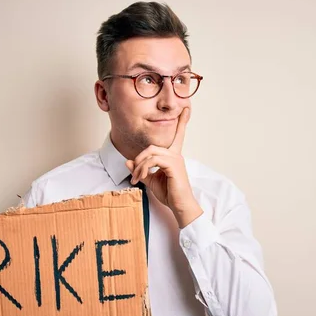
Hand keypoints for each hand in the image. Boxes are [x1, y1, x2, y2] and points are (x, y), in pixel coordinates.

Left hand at [126, 107, 202, 227]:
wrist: (180, 206)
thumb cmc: (169, 194)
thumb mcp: (151, 181)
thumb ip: (141, 170)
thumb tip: (128, 161)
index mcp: (173, 156)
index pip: (178, 135)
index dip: (182, 122)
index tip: (186, 109)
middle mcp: (175, 155)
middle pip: (151, 147)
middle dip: (138, 159)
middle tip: (134, 175)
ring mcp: (175, 159)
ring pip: (150, 153)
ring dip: (139, 166)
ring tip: (136, 178)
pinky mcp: (173, 165)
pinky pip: (153, 161)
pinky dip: (143, 168)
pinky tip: (142, 177)